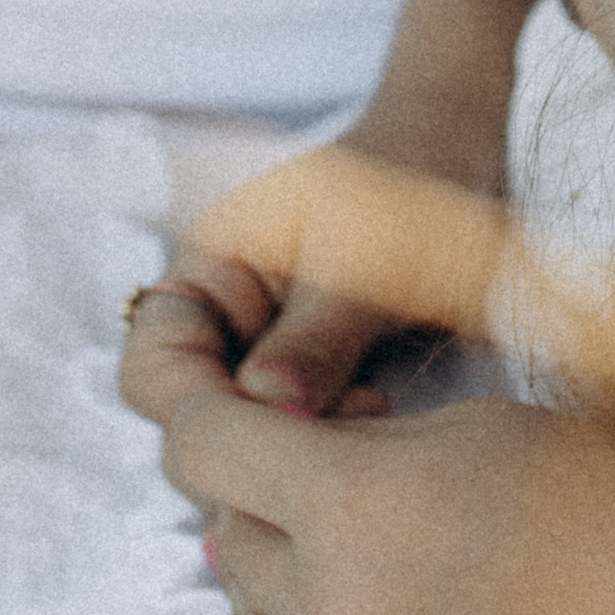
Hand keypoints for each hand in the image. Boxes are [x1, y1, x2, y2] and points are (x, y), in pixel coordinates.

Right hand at [119, 115, 492, 430]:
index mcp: (209, 269)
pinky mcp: (310, 383)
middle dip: (256, 444)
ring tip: (374, 420)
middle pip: (190, 421)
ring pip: (245, 440)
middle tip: (344, 437)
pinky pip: (294, 439)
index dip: (197, 415)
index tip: (279, 434)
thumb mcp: (366, 259)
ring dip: (299, 454)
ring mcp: (265, 355)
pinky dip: (327, 451)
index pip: (152, 369)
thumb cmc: (410, 185)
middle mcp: (224, 320)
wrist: (462, 160)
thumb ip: (316, 337)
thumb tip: (268, 407)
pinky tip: (380, 429)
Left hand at [164, 371, 614, 614]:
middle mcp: (338, 605)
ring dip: (269, 560)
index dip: (199, 408)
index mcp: (353, 504)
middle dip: (257, 483)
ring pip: (249, 607)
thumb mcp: (450, 424)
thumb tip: (264, 441)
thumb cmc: (577, 494)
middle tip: (321, 456)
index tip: (217, 396)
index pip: (203, 445)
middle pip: (228, 529)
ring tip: (335, 525)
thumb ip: (342, 435)